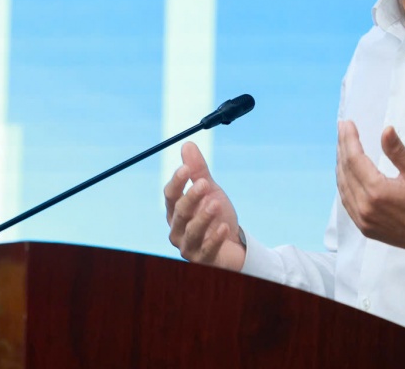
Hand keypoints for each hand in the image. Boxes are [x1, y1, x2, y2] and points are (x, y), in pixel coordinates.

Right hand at [164, 141, 245, 270]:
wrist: (233, 245)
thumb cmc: (216, 216)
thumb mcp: (209, 190)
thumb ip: (198, 171)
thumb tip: (187, 145)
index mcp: (176, 211)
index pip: (171, 195)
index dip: (177, 182)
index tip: (185, 168)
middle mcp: (178, 229)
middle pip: (179, 212)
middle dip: (191, 198)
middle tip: (204, 184)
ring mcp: (189, 246)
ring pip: (191, 231)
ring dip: (203, 217)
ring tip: (216, 204)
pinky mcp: (203, 260)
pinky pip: (207, 250)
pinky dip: (215, 239)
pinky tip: (224, 228)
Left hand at [336, 120, 404, 267]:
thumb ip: (398, 151)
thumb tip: (386, 129)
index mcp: (376, 192)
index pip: (354, 159)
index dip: (349, 139)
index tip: (346, 123)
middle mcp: (364, 207)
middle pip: (345, 170)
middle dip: (342, 147)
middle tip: (343, 129)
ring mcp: (363, 220)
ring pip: (343, 186)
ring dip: (341, 164)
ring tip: (343, 146)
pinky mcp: (365, 228)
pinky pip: (347, 201)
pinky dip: (344, 183)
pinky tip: (346, 173)